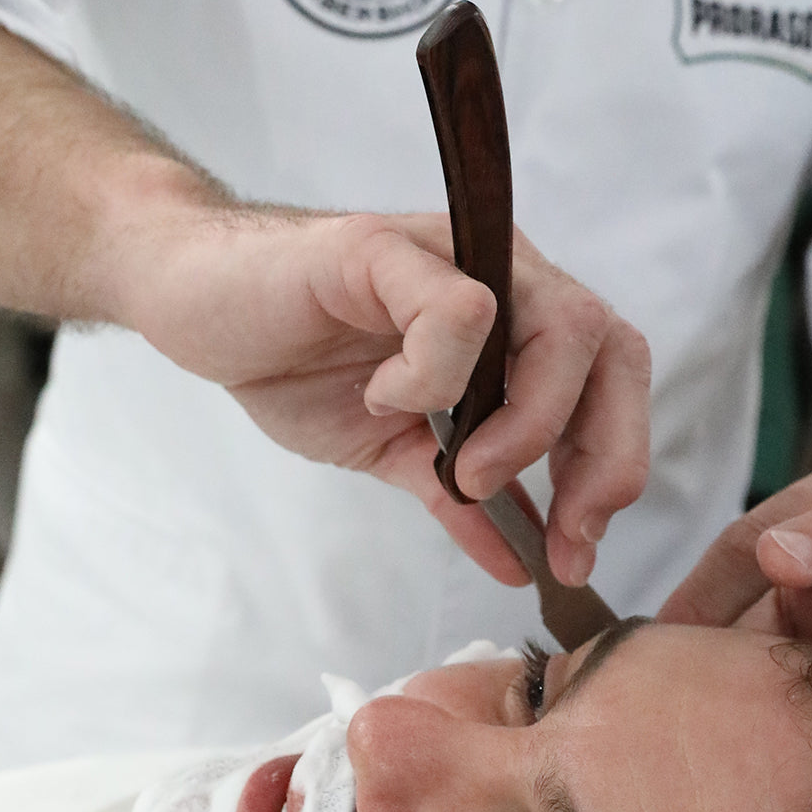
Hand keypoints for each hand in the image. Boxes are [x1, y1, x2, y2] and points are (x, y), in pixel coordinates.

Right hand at [119, 209, 650, 587]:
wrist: (197, 305)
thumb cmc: (294, 363)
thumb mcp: (396, 455)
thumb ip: (462, 499)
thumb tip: (524, 564)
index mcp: (515, 329)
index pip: (612, 382)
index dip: (612, 467)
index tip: (573, 548)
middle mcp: (504, 280)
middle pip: (614, 350)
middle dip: (601, 456)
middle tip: (557, 530)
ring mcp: (456, 256)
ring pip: (563, 325)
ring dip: (529, 424)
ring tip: (466, 471)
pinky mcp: (393, 247)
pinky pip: (462, 310)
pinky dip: (434, 377)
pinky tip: (383, 397)